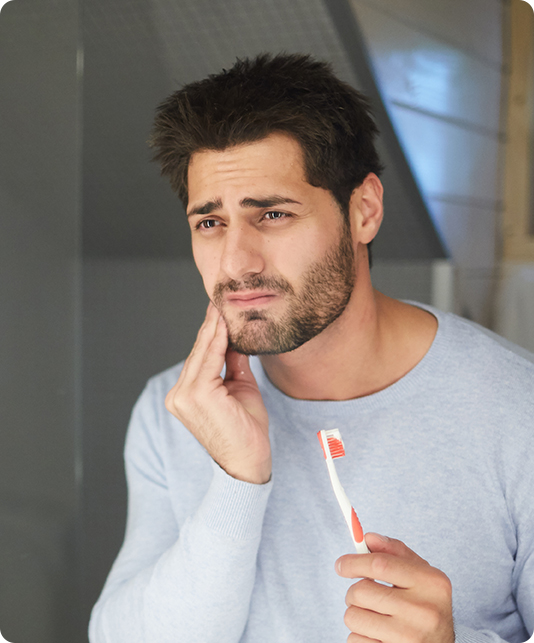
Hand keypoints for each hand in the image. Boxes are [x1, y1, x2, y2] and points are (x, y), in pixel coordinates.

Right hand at [165, 303, 270, 483]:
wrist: (249, 463)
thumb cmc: (246, 431)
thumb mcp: (241, 389)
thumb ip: (234, 364)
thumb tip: (236, 339)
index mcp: (186, 395)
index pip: (199, 357)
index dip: (211, 333)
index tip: (220, 312)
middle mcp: (180, 395)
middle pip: (199, 352)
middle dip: (212, 326)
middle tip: (221, 302)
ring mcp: (185, 396)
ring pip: (202, 352)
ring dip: (215, 328)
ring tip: (223, 307)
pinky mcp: (197, 395)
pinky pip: (209, 360)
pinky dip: (218, 341)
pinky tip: (225, 324)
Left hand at [336, 533, 453, 642]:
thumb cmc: (427, 606)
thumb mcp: (421, 576)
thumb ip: (395, 552)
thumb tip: (368, 538)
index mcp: (431, 583)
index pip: (380, 564)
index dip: (354, 562)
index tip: (341, 565)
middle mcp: (424, 611)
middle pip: (361, 591)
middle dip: (353, 592)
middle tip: (362, 596)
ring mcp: (410, 637)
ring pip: (353, 616)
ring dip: (355, 615)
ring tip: (373, 617)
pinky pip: (355, 640)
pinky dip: (360, 636)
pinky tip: (378, 635)